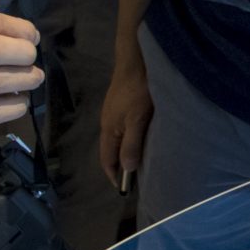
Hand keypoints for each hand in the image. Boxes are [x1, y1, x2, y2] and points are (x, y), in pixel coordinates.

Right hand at [98, 50, 151, 192]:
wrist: (136, 61)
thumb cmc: (137, 92)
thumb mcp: (136, 120)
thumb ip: (131, 144)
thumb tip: (127, 169)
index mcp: (109, 130)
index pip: (107, 159)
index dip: (114, 174)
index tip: (124, 188)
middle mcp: (108, 123)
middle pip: (111, 150)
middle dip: (120, 165)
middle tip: (136, 178)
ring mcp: (113, 112)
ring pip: (118, 139)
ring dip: (126, 151)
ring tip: (141, 161)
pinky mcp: (121, 104)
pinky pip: (123, 128)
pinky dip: (130, 139)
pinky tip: (142, 138)